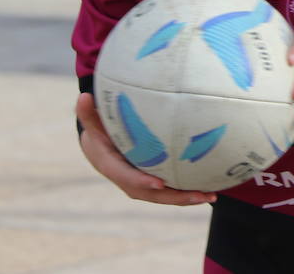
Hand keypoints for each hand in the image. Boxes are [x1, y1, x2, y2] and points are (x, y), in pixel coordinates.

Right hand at [74, 93, 216, 205]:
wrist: (100, 147)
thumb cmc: (98, 131)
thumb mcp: (93, 124)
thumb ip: (89, 114)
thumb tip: (82, 96)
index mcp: (113, 167)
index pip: (128, 178)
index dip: (142, 182)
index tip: (159, 183)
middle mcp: (128, 181)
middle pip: (152, 194)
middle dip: (175, 197)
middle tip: (199, 194)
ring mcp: (141, 184)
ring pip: (164, 196)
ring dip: (186, 197)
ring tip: (210, 195)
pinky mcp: (151, 181)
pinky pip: (170, 189)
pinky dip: (187, 190)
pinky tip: (209, 187)